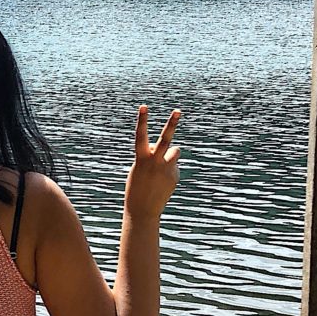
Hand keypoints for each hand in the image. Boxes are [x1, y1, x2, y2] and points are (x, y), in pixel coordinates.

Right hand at [125, 105, 180, 219]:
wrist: (143, 209)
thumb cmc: (138, 185)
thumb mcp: (141, 167)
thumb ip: (153, 155)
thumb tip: (168, 150)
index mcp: (142, 159)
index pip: (141, 135)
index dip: (142, 120)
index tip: (144, 106)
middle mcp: (155, 162)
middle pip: (165, 139)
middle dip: (172, 124)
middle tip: (178, 110)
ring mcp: (166, 169)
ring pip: (176, 151)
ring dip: (172, 154)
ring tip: (163, 167)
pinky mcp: (175, 176)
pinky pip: (174, 166)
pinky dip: (169, 171)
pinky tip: (162, 183)